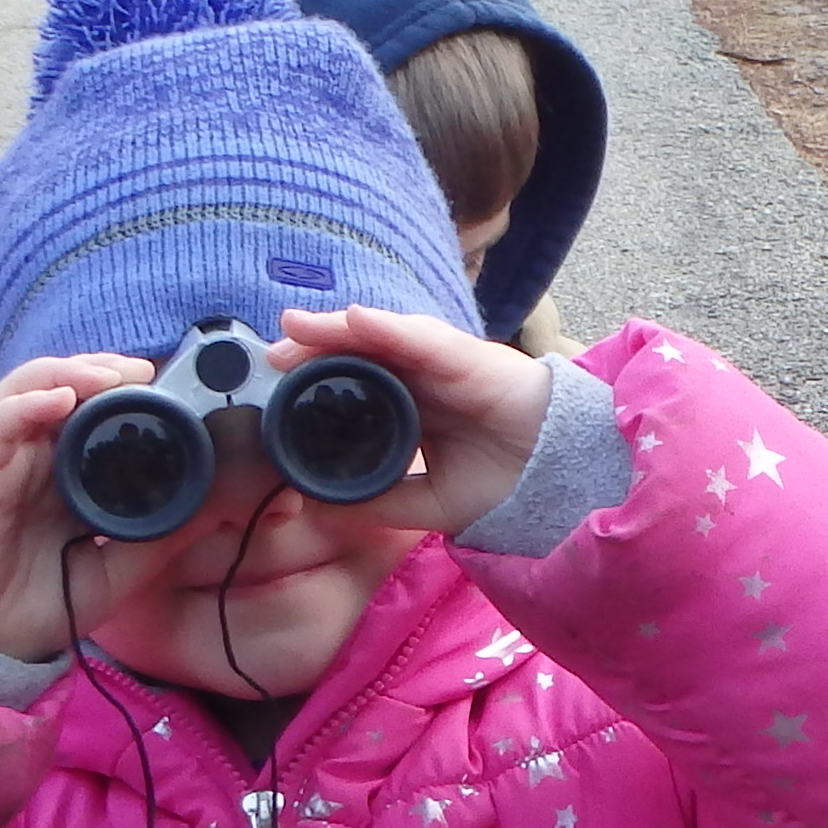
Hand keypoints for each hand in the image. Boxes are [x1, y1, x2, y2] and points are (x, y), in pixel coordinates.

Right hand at [0, 349, 177, 662]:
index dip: (123, 391)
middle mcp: (35, 456)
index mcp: (67, 472)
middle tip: (142, 370)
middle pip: (62, 388)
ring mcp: (5, 459)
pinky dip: (27, 404)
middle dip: (100, 369)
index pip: (92, 412)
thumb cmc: (46, 602)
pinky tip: (58, 399)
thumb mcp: (118, 570)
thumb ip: (159, 538)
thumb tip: (213, 504)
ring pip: (29, 391)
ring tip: (107, 375)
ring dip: (68, 372)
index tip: (165, 385)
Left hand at [271, 304, 552, 530]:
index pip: (351, 383)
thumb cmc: (503, 484)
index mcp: (409, 406)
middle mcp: (419, 377)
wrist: (557, 480)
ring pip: (378, 336)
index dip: (313, 380)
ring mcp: (439, 363)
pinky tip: (353, 320)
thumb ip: (379, 501)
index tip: (274, 388)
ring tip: (296, 326)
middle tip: (271, 354)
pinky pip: (418, 336)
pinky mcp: (464, 355)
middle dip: (311, 348)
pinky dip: (385, 326)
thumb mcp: (427, 503)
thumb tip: (318, 507)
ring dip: (335, 329)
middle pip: (356, 352)